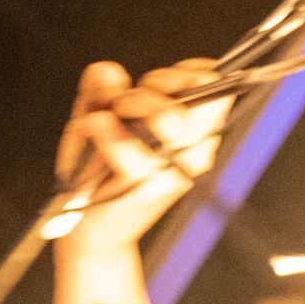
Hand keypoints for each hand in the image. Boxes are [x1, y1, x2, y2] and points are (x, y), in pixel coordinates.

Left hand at [57, 60, 230, 250]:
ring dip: (130, 104)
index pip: (214, 82)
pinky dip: (102, 130)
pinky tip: (92, 129)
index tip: (157, 85)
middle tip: (125, 104)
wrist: (90, 231)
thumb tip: (107, 72)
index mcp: (195, 132)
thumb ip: (102, 90)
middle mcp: (195, 150)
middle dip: (155, 84)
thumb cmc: (100, 172)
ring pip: (168, 114)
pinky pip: (126, 146)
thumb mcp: (99, 118)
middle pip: (199, 88)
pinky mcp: (148, 190)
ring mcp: (175, 170)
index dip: (185, 72)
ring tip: (106, 119)